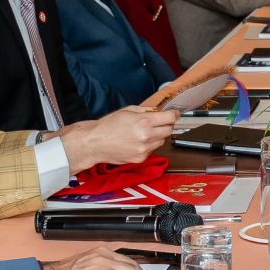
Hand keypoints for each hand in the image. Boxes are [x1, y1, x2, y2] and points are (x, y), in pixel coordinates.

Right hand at [59, 105, 180, 170]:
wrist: (96, 143)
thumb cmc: (109, 125)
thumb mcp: (128, 111)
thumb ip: (146, 111)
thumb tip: (159, 111)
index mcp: (144, 122)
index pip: (169, 118)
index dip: (173, 114)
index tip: (174, 113)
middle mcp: (147, 136)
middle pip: (169, 130)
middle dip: (166, 125)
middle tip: (158, 123)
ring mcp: (144, 149)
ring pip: (161, 141)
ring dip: (157, 136)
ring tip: (143, 133)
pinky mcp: (141, 158)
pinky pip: (152, 150)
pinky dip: (148, 145)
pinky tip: (136, 142)